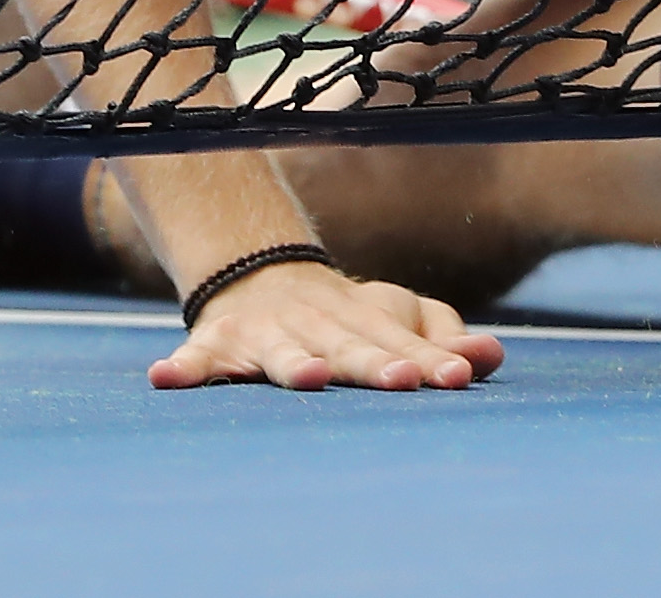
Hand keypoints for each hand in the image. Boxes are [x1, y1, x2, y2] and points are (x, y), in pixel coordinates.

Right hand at [150, 258, 506, 394]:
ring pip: (280, 352)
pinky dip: (182, 367)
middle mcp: (317, 323)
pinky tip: (166, 379)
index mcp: (363, 318)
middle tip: (405, 383)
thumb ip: (440, 336)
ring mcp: (265, 333)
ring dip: (294, 365)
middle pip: (350, 347)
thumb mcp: (395, 315)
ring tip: (311, 380)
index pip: (401, 342)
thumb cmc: (344, 315)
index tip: (457, 379)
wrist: (258, 277)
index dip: (429, 361)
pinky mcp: (215, 342)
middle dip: (377, 365)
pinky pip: (195, 357)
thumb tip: (494, 355)